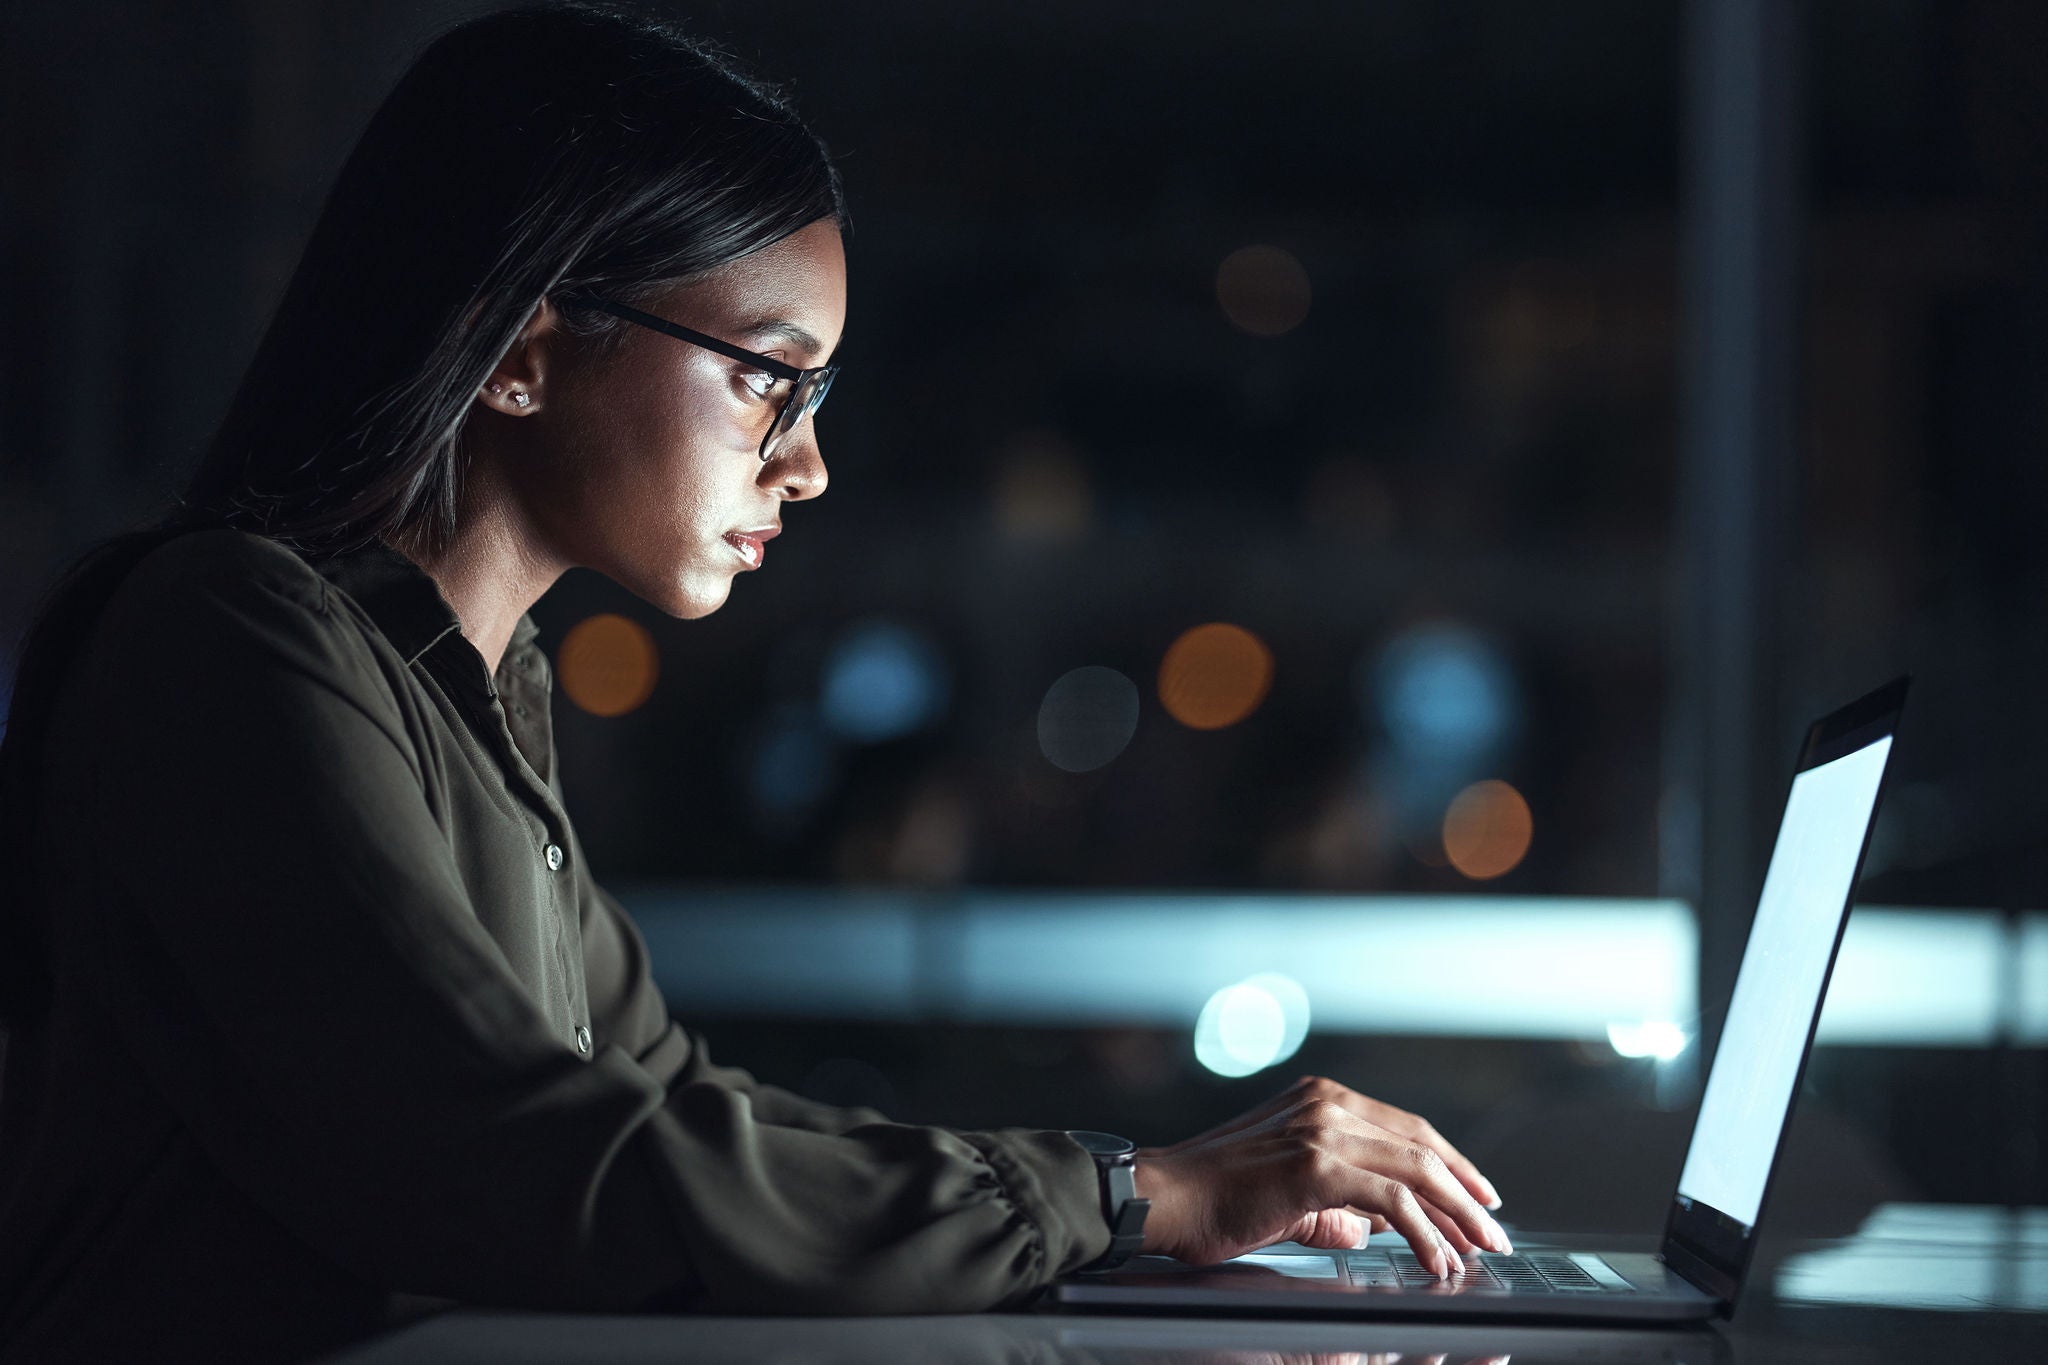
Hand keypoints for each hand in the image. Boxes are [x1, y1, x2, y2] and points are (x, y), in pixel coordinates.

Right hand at [1135, 1076, 1508, 1277]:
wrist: (1166, 1200)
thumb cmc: (1214, 1199)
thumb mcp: (1289, 1195)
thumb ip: (1337, 1207)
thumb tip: (1375, 1229)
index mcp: (1321, 1099)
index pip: (1407, 1130)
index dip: (1452, 1165)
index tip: (1480, 1196)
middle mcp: (1327, 1103)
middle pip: (1422, 1147)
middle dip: (1467, 1192)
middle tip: (1494, 1228)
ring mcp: (1322, 1129)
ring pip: (1417, 1170)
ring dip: (1458, 1215)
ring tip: (1479, 1249)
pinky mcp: (1316, 1164)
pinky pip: (1392, 1201)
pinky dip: (1426, 1234)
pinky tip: (1439, 1260)